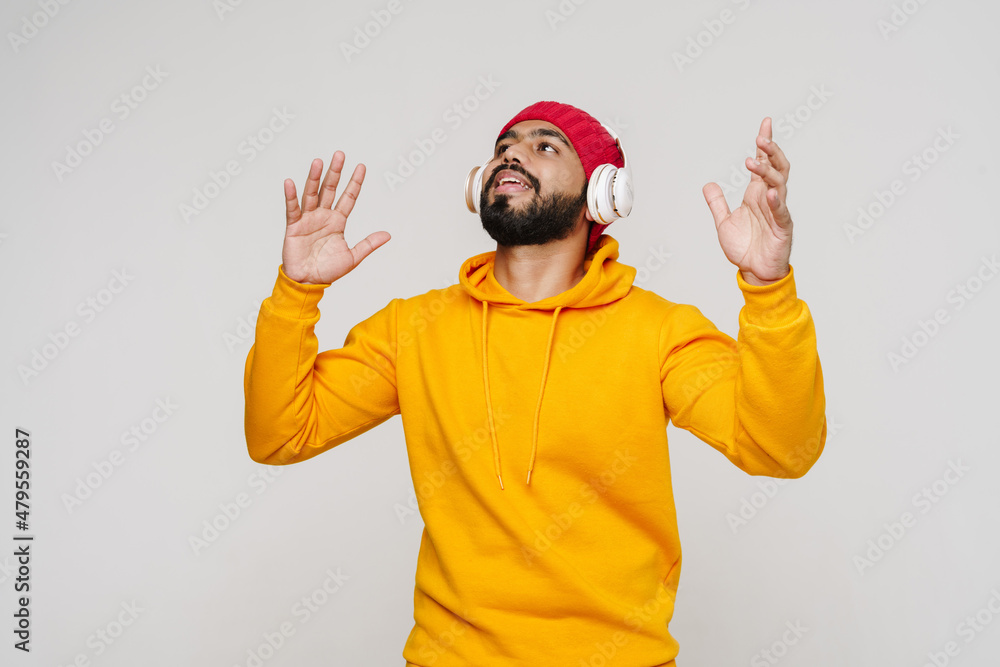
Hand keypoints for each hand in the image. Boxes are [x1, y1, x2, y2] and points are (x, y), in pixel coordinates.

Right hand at [281, 151, 389, 284]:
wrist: (309, 282)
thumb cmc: (328, 271)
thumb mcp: (353, 257)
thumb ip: (368, 244)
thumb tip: (387, 235)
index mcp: (338, 221)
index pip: (348, 197)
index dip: (355, 183)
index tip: (362, 166)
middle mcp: (323, 216)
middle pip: (330, 190)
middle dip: (335, 173)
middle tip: (340, 155)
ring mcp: (308, 219)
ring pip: (312, 194)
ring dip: (314, 178)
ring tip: (318, 162)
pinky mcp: (294, 226)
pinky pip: (293, 209)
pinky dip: (291, 196)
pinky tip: (291, 182)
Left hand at [702, 117, 791, 284]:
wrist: (755, 272)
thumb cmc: (745, 248)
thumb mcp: (724, 222)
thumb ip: (717, 203)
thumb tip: (708, 184)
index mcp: (756, 194)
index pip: (763, 163)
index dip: (764, 144)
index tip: (765, 123)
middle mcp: (768, 198)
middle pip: (776, 167)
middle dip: (770, 152)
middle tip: (761, 138)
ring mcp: (778, 211)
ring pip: (779, 184)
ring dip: (768, 171)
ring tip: (754, 161)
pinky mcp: (782, 227)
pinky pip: (781, 211)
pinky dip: (776, 201)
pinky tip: (769, 192)